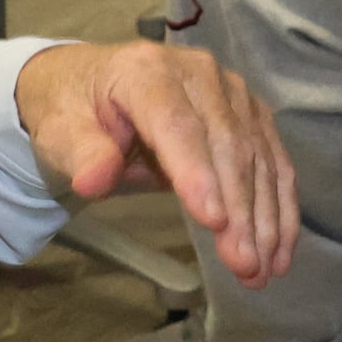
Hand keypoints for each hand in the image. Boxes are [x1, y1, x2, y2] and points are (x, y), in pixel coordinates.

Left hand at [16, 40, 297, 286]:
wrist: (95, 86)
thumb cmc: (77, 111)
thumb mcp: (62, 130)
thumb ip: (81, 152)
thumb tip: (95, 180)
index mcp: (148, 72)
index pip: (178, 124)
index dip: (198, 172)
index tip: (214, 222)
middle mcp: (199, 75)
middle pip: (227, 143)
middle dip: (240, 209)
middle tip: (244, 265)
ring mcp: (231, 93)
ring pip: (258, 157)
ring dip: (265, 217)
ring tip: (261, 269)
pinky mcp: (250, 114)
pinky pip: (274, 161)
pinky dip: (280, 207)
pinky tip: (280, 249)